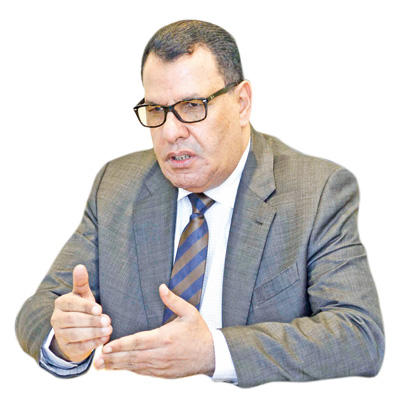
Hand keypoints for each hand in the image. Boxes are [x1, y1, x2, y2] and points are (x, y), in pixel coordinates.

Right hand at [50, 264, 111, 361]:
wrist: (76, 333)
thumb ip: (81, 282)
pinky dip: (93, 343)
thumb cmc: (82, 309)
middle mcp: (57, 319)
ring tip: (109, 329)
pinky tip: (104, 339)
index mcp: (61, 303)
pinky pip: (79, 347)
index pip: (72, 304)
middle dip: (92, 321)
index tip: (99, 309)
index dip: (85, 307)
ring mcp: (60, 335)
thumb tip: (80, 266)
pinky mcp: (67, 348)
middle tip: (108, 321)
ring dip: (94, 333)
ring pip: (75, 334)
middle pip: (73, 320)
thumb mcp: (83, 295)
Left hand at [94, 284, 214, 377]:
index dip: (121, 344)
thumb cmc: (200, 333)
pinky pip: (143, 372)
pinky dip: (130, 370)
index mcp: (165, 337)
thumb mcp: (189, 312)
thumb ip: (173, 300)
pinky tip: (120, 368)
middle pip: (133, 357)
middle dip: (113, 358)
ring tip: (102, 365)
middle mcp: (161, 353)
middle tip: (97, 359)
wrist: (211, 355)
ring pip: (135, 366)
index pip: (138, 341)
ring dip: (118, 366)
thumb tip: (161, 287)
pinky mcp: (164, 373)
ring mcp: (162, 366)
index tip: (107, 345)